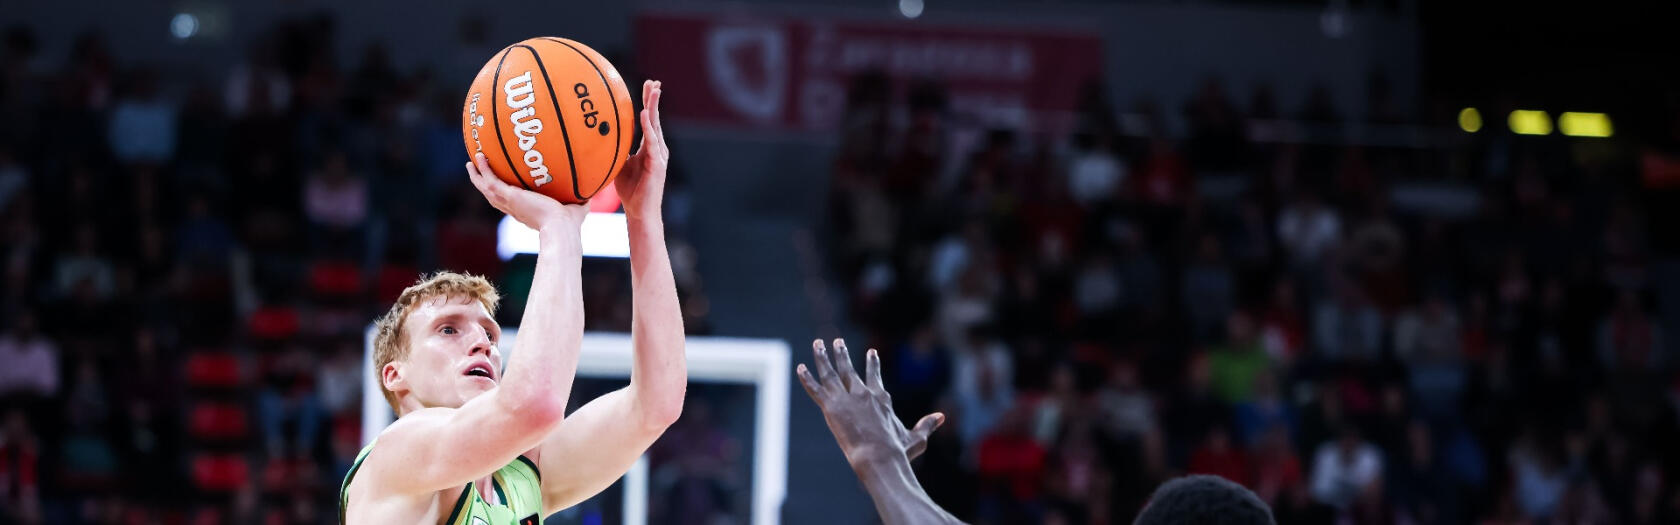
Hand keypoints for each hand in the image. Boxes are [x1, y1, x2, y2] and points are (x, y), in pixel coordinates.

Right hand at [467, 153, 588, 231]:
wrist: (561, 228)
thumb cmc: (570, 224)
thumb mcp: (577, 208)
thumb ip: (582, 200)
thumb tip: (594, 194)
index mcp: (525, 211)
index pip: (511, 202)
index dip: (504, 193)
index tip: (502, 185)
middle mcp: (514, 208)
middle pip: (492, 195)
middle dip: (484, 183)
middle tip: (477, 170)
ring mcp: (509, 203)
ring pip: (486, 188)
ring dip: (478, 175)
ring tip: (471, 162)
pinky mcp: (508, 196)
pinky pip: (490, 180)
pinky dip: (483, 170)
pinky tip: (479, 157)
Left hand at [613, 80, 667, 222]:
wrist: (640, 212)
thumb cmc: (629, 190)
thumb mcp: (617, 164)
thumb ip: (613, 150)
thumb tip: (595, 137)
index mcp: (648, 147)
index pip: (648, 121)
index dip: (648, 103)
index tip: (647, 86)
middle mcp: (656, 148)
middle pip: (655, 118)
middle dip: (654, 99)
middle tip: (654, 82)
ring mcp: (659, 155)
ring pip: (656, 126)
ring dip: (654, 108)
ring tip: (654, 92)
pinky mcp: (657, 164)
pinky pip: (652, 142)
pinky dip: (649, 128)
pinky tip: (645, 115)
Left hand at [798, 339, 944, 466]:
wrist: (879, 457)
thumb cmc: (898, 452)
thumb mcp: (916, 438)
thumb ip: (927, 425)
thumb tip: (942, 417)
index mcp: (881, 398)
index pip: (875, 377)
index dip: (872, 364)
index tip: (870, 353)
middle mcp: (863, 393)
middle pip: (849, 369)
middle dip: (842, 354)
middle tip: (836, 342)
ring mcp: (846, 398)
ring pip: (831, 373)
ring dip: (823, 357)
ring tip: (817, 344)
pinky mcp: (831, 407)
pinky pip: (816, 389)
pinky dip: (807, 378)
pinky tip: (800, 368)